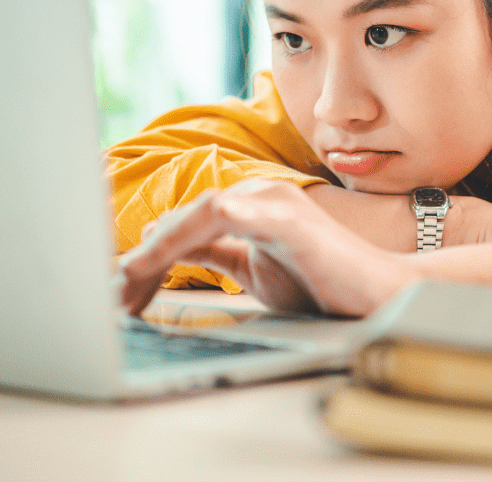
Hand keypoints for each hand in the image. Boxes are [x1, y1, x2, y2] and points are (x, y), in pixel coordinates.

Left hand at [117, 178, 419, 316]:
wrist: (377, 293)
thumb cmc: (322, 281)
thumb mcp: (255, 268)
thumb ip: (217, 252)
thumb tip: (166, 242)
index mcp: (252, 204)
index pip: (189, 221)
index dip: (151, 254)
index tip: (124, 290)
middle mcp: (260, 193)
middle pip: (187, 216)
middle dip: (145, 257)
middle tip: (115, 297)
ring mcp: (274, 201)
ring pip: (200, 212)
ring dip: (158, 249)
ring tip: (129, 283)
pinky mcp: (287, 217)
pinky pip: (228, 215)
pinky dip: (192, 233)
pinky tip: (169, 250)